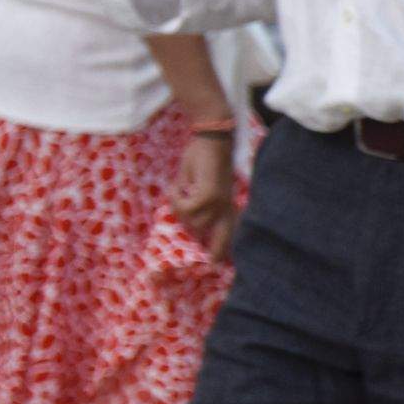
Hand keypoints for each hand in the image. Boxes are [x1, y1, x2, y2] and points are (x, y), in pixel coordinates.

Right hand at [170, 128, 238, 258]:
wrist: (211, 139)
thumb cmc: (203, 159)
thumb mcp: (197, 185)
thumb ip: (193, 203)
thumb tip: (184, 221)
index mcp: (227, 205)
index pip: (228, 235)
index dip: (220, 251)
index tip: (214, 264)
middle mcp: (226, 207)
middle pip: (204, 233)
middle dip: (190, 226)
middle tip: (183, 209)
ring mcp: (218, 203)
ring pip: (191, 221)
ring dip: (178, 206)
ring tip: (178, 188)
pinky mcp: (209, 196)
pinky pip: (185, 208)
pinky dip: (176, 197)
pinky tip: (177, 185)